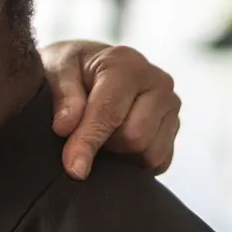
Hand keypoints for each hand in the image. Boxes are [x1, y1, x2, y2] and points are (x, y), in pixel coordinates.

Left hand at [40, 40, 180, 177]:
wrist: (92, 67)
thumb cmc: (73, 68)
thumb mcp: (56, 70)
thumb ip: (63, 96)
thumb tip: (65, 128)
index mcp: (127, 64)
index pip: (110, 112)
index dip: (88, 142)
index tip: (72, 168)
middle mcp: (158, 82)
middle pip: (135, 137)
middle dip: (106, 144)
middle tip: (86, 131)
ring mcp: (171, 106)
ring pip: (149, 153)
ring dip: (121, 153)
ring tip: (104, 134)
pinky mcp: (174, 127)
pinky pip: (159, 162)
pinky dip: (135, 161)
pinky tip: (119, 143)